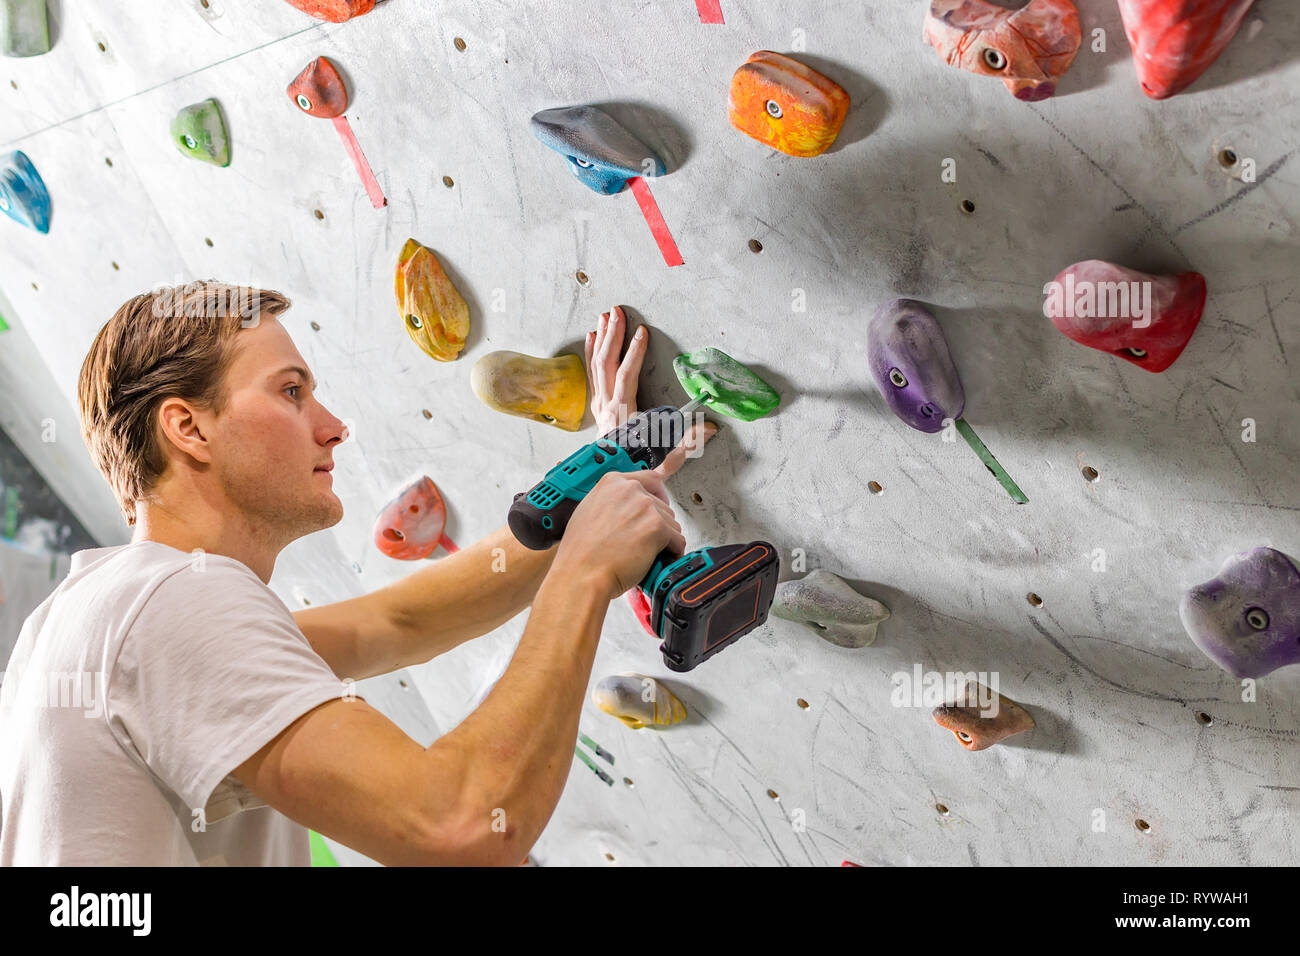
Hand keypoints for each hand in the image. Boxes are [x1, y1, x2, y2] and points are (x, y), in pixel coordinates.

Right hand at [555, 469, 685, 601]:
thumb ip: (612, 502)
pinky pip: (678, 540)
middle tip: (643, 541)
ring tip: (645, 553)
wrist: (582, 574)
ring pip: (672, 523)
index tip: (660, 505)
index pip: (650, 479)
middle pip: (663, 504)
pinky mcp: (656, 526)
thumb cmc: (581, 553)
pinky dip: (672, 553)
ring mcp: (644, 506)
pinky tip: (658, 560)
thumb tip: (628, 508)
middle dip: (658, 524)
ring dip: (665, 540)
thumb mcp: (589, 512)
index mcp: (612, 482)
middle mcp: (630, 490)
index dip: (657, 496)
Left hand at [584, 305, 716, 476]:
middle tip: (617, 312)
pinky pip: (591, 373)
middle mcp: (607, 406)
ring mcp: (598, 404)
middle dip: (614, 336)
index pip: (627, 377)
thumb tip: (711, 428)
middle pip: (607, 364)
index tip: (642, 332)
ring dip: (602, 339)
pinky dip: (591, 352)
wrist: (610, 476)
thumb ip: (687, 443)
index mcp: (623, 413)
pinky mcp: (596, 404)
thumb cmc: (636, 465)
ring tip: (605, 316)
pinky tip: (592, 336)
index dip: (634, 353)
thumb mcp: (664, 457)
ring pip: (598, 365)